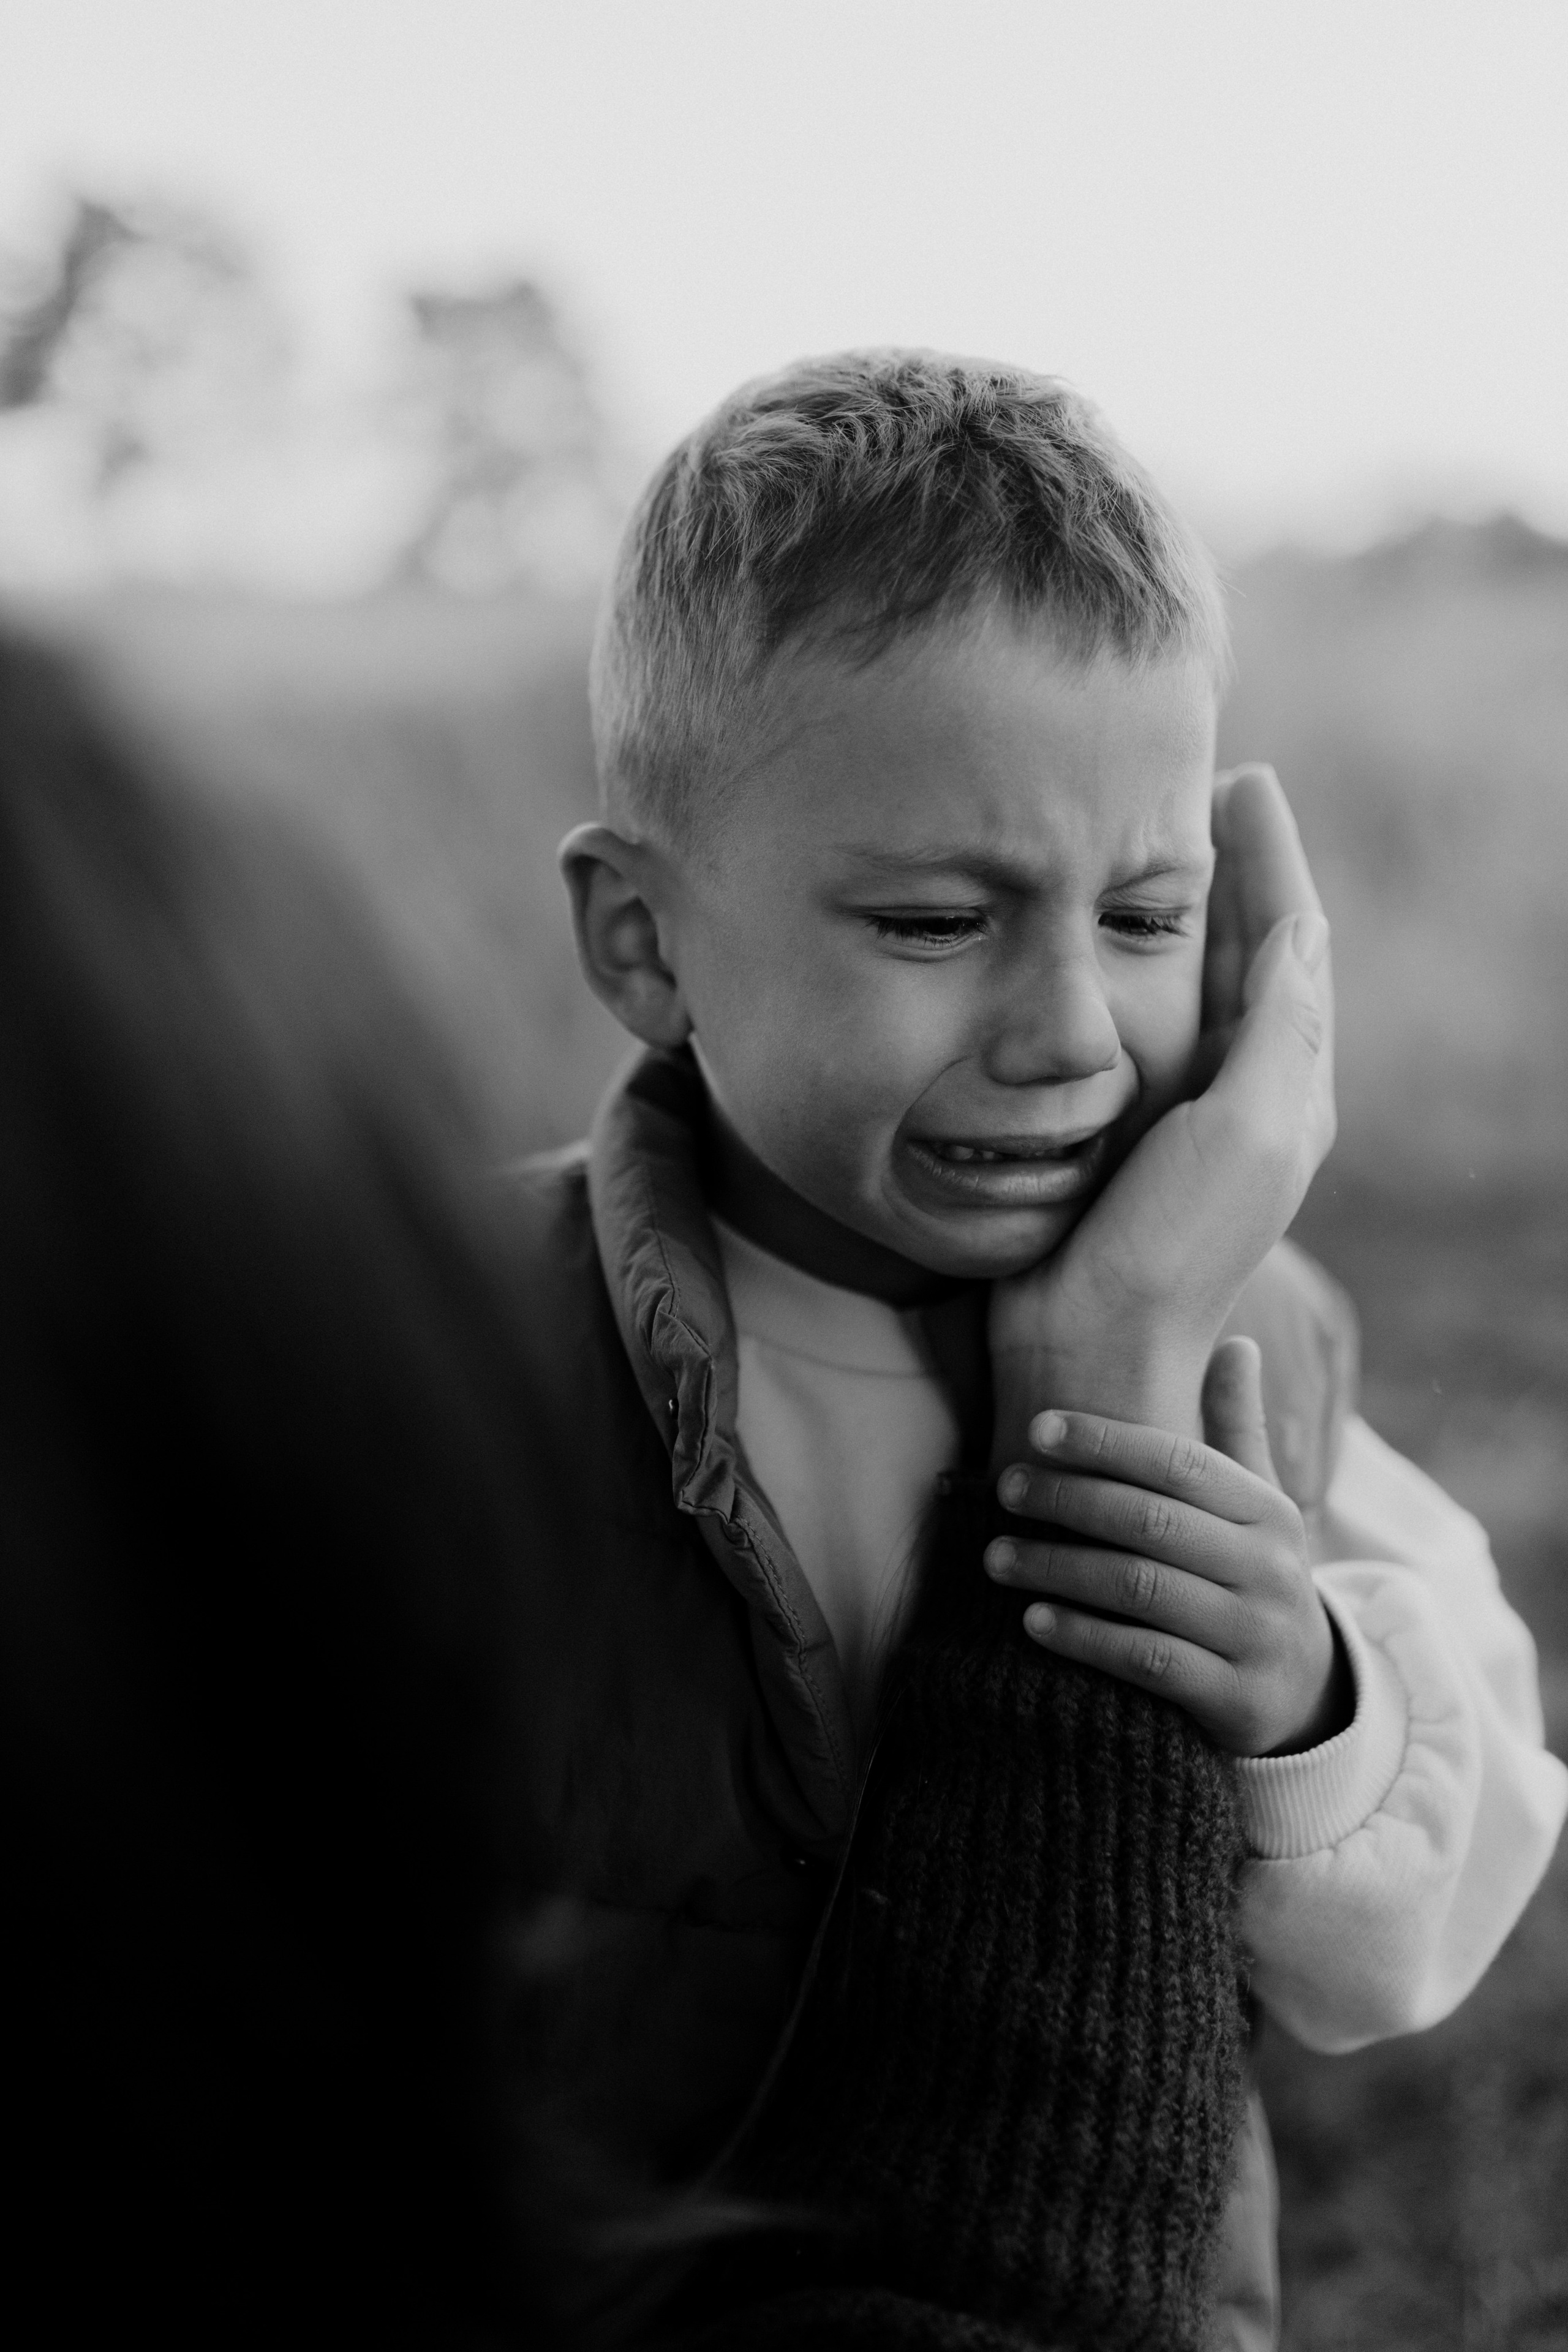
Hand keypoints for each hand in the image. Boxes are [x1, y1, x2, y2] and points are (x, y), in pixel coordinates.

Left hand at [983, 1338, 1352, 1756]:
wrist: (1305, 1694)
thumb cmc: (1254, 1577)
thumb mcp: (1260, 1506)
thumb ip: (1237, 1428)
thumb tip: (1237, 1341)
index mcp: (1268, 1512)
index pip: (1181, 1463)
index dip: (1107, 1442)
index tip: (1036, 1429)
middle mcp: (1268, 1570)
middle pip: (1153, 1522)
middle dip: (1069, 1500)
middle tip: (1004, 1489)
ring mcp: (1253, 1636)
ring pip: (1142, 1590)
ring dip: (1059, 1570)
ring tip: (996, 1557)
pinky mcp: (1233, 1698)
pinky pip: (1146, 1660)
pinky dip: (1086, 1638)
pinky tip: (1034, 1621)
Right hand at [989, 766, 1335, 1457]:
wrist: (1091, 1343)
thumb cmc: (1171, 1245)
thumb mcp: (1245, 1133)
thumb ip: (1277, 1034)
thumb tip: (1305, 931)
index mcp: (1287, 1092)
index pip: (1292, 949)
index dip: (1272, 864)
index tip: (1247, 785)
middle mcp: (1244, 1097)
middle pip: (1251, 957)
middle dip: (1235, 874)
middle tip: (1208, 788)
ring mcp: (1185, 1115)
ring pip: (1198, 985)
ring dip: (1187, 913)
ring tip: (1160, 844)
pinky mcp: (1126, 1131)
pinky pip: (1145, 1025)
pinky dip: (1139, 968)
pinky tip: (1110, 946)